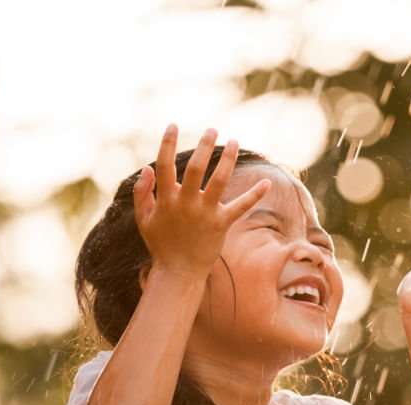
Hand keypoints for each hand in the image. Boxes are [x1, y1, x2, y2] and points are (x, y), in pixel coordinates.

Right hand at [133, 125, 270, 278]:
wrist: (179, 272)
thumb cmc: (161, 244)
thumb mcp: (144, 219)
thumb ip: (143, 193)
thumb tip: (147, 168)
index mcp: (166, 200)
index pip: (165, 165)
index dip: (167, 144)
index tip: (173, 126)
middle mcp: (187, 204)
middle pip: (197, 168)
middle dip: (204, 146)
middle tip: (212, 129)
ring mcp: (205, 214)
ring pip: (220, 181)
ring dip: (228, 160)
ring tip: (234, 142)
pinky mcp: (222, 224)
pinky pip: (241, 207)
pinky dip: (255, 195)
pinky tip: (267, 182)